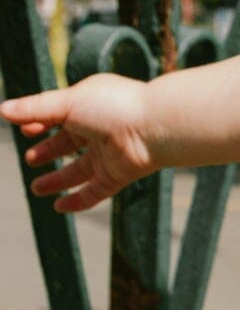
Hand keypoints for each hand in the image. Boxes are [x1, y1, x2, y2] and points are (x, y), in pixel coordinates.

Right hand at [1, 74, 157, 212]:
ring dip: (58, 180)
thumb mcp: (67, 103)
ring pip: (79, 171)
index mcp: (90, 106)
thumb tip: (3, 110)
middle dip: (49, 151)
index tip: (25, 130)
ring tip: (37, 188)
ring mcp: (109, 154)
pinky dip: (78, 200)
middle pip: (69, 144)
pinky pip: (96, 192)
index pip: (60, 115)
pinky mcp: (119, 175)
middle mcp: (100, 130)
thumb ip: (35, 108)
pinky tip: (59, 206)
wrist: (155, 128)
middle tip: (30, 159)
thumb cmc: (113, 107)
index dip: (41, 123)